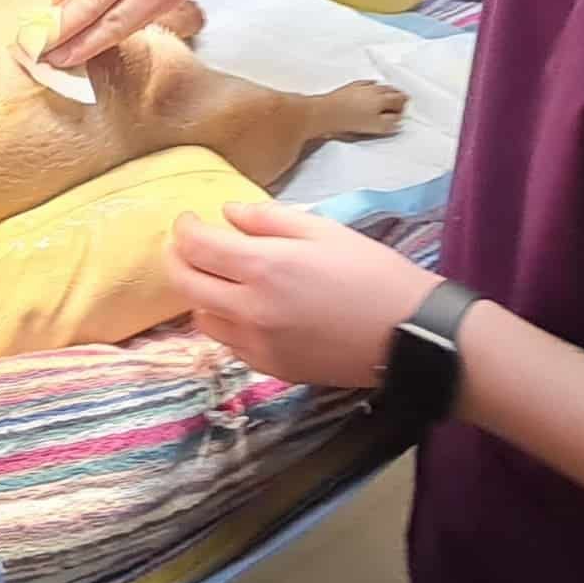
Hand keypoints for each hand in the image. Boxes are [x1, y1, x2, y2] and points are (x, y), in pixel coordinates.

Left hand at [165, 202, 439, 386]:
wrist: (406, 334)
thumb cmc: (371, 272)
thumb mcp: (325, 231)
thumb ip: (269, 220)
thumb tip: (229, 214)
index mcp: (264, 267)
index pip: (198, 247)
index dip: (183, 229)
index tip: (188, 219)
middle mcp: (250, 309)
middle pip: (186, 285)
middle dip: (177, 260)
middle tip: (184, 245)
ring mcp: (257, 344)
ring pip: (203, 318)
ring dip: (199, 294)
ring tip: (216, 276)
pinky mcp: (270, 368)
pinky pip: (229, 343)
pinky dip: (225, 321)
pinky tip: (244, 307)